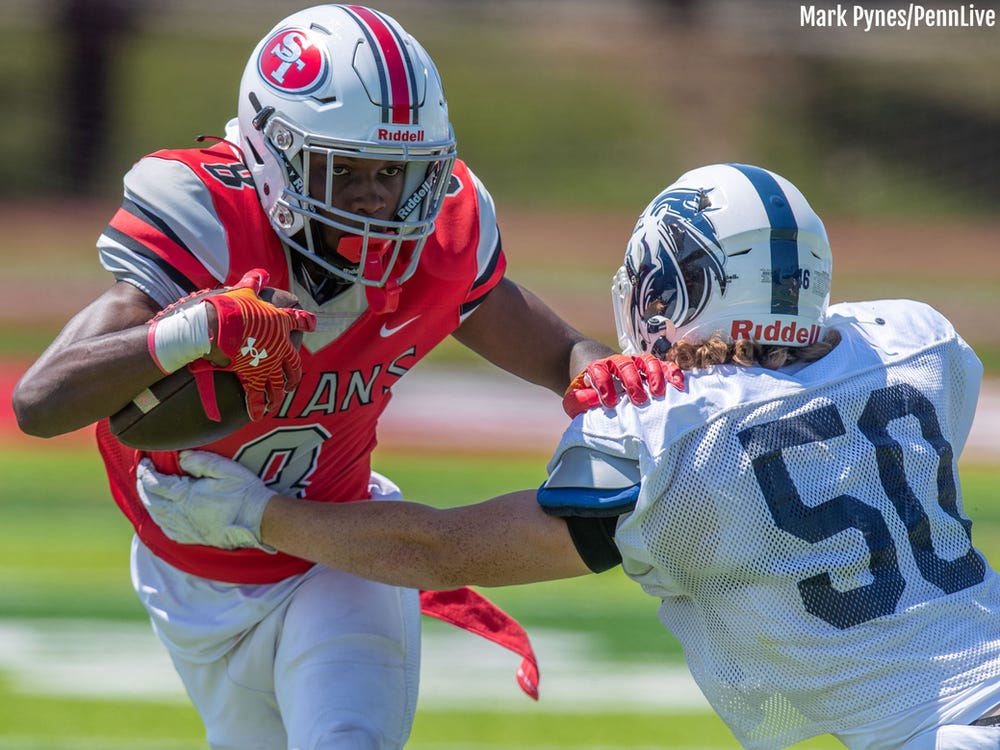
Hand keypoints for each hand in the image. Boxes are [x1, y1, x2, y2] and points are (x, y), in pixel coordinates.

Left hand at [137, 450, 276, 550]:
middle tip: (141, 474)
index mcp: (185, 496)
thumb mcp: (225, 469)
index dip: (145, 470)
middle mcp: (180, 514)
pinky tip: (162, 515)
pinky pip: (167, 530)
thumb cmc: (244, 492)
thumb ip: (200, 461)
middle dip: (141, 486)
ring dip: (148, 502)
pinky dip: (159, 520)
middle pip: (149, 500)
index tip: (144, 460)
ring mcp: (185, 528)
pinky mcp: (193, 537)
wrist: (259, 520)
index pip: (154, 482)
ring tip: (147, 491)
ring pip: (155, 516)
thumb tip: (181, 456)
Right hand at [201, 269, 315, 419]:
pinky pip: (257, 396)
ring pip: (278, 383)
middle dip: (293, 375)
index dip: (306, 323)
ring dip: (278, 393)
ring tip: (277, 401)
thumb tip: (261, 273)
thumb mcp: (244, 292)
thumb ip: (254, 283)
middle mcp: (279, 347)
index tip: (313, 325)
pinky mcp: (253, 377)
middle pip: (293, 364)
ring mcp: (268, 364)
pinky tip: (259, 416)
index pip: (298, 321)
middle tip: (292, 382)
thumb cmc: (230, 307)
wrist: (216, 326)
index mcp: (280, 323)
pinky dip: (257, 407)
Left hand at [562, 353, 684, 417]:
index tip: (609, 401)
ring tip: (658, 392)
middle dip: (632, 382)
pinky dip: (671, 372)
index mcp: (597, 368)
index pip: (599, 371)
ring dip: (653, 375)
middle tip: (638, 399)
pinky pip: (662, 365)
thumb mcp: (577, 396)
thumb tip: (586, 408)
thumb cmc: (589, 390)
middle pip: (625, 365)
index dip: (603, 384)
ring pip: (646, 361)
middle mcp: (617, 362)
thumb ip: (578, 402)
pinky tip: (678, 385)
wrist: (594, 368)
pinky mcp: (649, 367)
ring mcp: (635, 363)